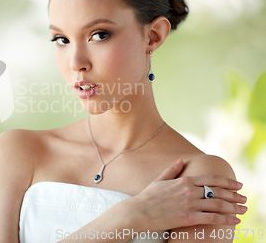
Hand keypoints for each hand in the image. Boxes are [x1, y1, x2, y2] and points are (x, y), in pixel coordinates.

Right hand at [125, 158, 246, 232]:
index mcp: (183, 181)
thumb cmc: (147, 197)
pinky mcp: (188, 218)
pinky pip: (211, 218)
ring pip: (218, 204)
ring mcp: (189, 204)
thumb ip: (172, 170)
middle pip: (218, 192)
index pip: (211, 179)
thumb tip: (180, 160)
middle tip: (244, 198)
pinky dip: (226, 219)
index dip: (227, 181)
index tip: (238, 184)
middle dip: (234, 195)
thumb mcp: (159, 180)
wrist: (138, 212)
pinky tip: (234, 221)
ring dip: (234, 207)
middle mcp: (189, 191)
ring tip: (243, 209)